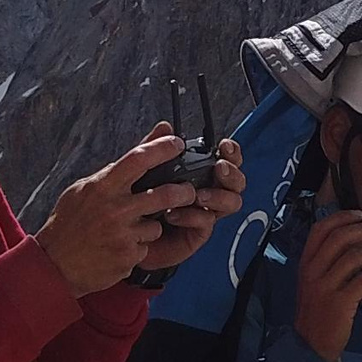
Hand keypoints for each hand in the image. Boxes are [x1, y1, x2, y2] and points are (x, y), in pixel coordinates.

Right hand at [38, 130, 198, 295]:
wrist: (54, 264)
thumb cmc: (69, 222)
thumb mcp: (85, 189)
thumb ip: (117, 168)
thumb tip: (147, 140)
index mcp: (103, 187)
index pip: (139, 159)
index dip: (162, 148)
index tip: (176, 143)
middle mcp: (115, 209)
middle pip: (165, 195)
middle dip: (184, 192)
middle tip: (187, 192)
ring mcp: (123, 235)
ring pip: (156, 226)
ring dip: (149, 227)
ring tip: (128, 230)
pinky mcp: (127, 257)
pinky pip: (145, 247)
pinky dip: (136, 247)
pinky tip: (117, 247)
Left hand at [136, 132, 245, 272]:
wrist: (124, 235)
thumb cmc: (138, 201)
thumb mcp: (143, 170)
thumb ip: (155, 148)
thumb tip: (165, 127)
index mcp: (200, 173)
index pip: (226, 159)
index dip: (231, 152)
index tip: (224, 146)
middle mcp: (208, 191)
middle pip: (237, 181)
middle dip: (232, 173)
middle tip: (219, 169)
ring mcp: (206, 212)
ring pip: (232, 202)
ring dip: (219, 196)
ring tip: (197, 195)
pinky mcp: (199, 232)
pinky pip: (207, 222)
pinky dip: (193, 216)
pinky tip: (174, 214)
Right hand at [293, 211, 361, 361]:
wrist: (309, 345)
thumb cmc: (316, 312)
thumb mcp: (313, 282)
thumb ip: (327, 262)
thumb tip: (356, 242)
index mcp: (305, 263)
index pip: (321, 229)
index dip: (342, 217)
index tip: (360, 215)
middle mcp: (313, 271)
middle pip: (341, 237)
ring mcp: (326, 287)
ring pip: (356, 257)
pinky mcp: (340, 303)